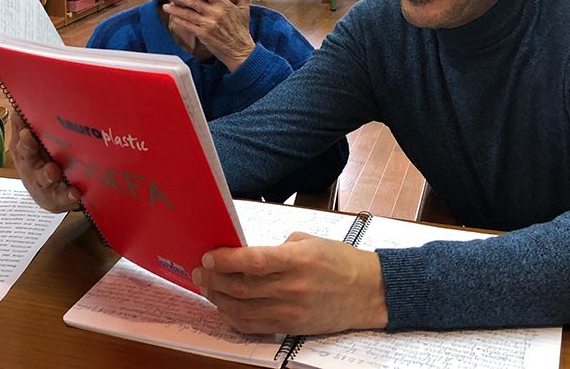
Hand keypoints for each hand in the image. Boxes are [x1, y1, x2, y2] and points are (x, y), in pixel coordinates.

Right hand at [10, 120, 79, 212]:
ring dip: (47, 175)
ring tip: (53, 171)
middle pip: (28, 160)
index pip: (22, 142)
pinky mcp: (58, 199)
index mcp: (25, 151)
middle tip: (33, 142)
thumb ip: (26, 120)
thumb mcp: (31, 140)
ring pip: (44, 181)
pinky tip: (76, 192)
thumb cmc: (40, 159)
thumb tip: (23, 95)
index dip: (24, 138)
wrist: (47, 193)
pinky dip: (69, 196)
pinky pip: (63, 198)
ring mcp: (44, 185)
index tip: (26, 132)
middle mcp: (31, 168)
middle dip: (30, 152)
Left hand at [162, 0, 255, 72]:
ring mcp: (208, 24)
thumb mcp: (245, 9)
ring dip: (175, 8)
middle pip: (193, 1)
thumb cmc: (241, 30)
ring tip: (166, 5)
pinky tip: (173, 17)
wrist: (241, 51)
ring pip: (187, 13)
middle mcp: (215, 13)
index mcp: (224, 4)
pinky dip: (179, 20)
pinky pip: (188, 25)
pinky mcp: (203, 35)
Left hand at [192, 233, 387, 334]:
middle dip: (214, 279)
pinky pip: (254, 326)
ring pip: (243, 309)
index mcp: (299, 260)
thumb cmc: (341, 262)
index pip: (254, 261)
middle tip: (200, 270)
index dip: (226, 260)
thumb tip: (246, 253)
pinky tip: (225, 307)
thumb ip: (277, 247)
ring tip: (208, 287)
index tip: (209, 255)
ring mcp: (291, 311)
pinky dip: (234, 317)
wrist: (369, 292)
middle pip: (242, 287)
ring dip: (219, 298)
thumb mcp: (310, 241)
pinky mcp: (291, 326)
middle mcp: (293, 288)